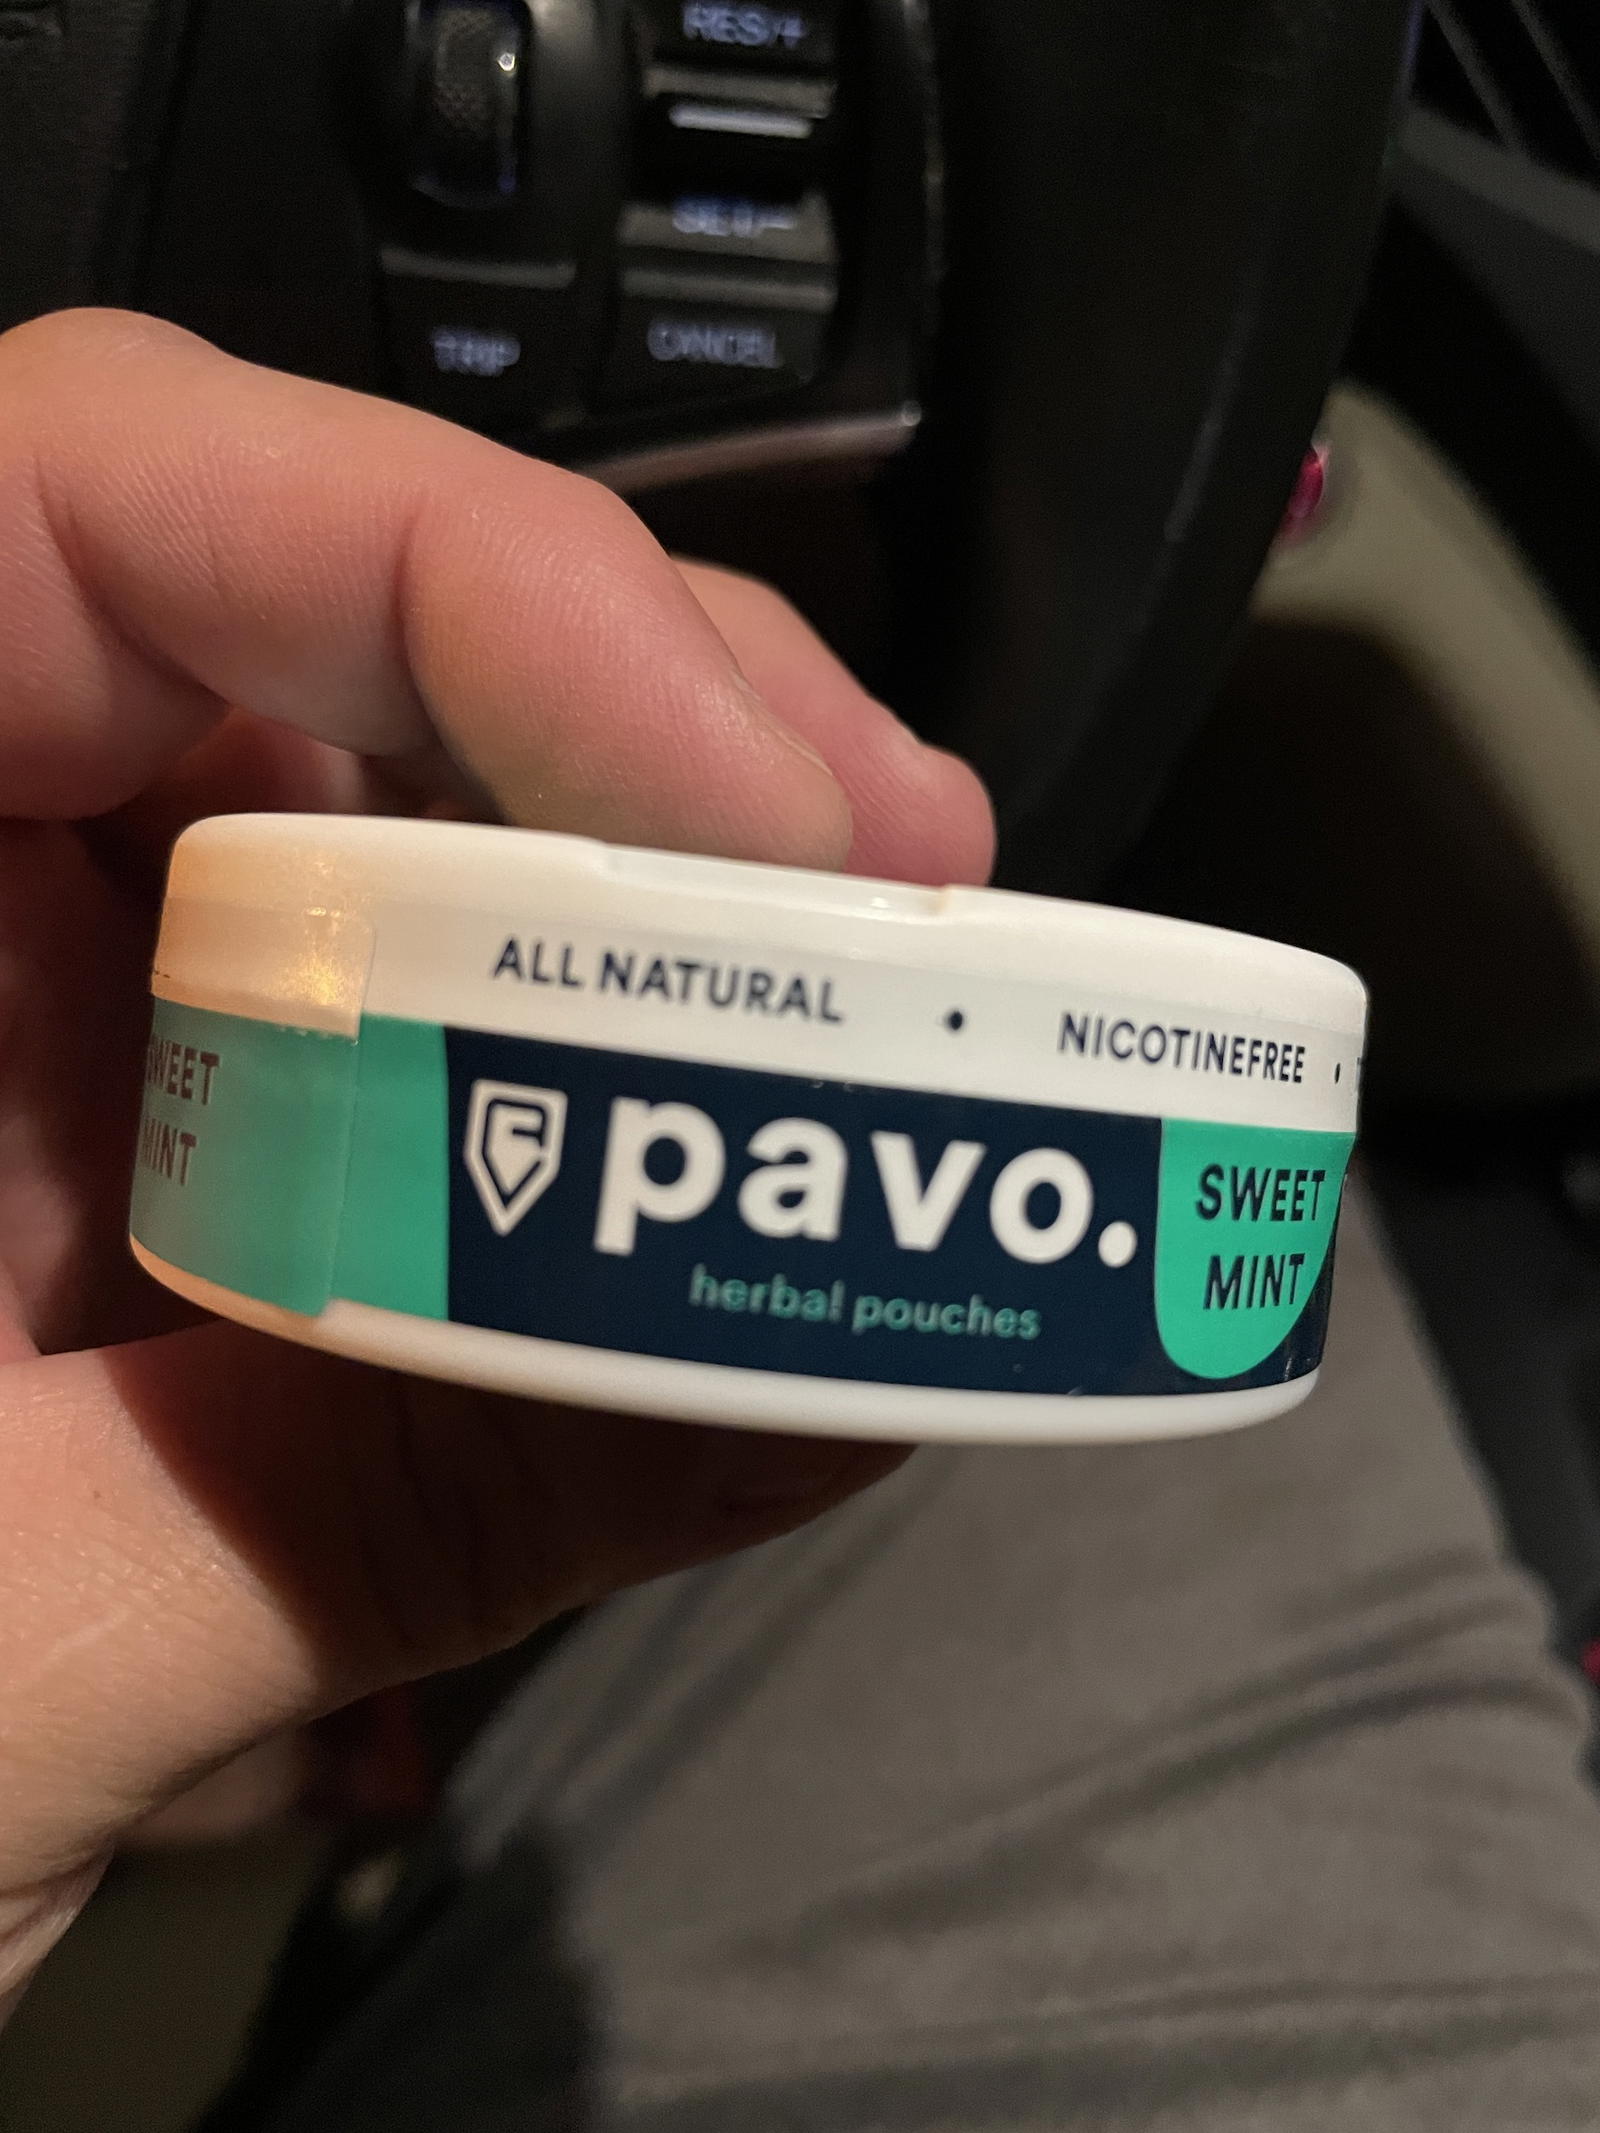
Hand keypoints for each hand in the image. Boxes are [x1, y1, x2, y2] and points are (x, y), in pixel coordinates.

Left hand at [0, 311, 992, 2003]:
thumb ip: (378, 1508)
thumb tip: (823, 1397)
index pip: (82, 501)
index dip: (455, 567)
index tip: (770, 810)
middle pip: (301, 610)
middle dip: (647, 709)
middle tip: (913, 891)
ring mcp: (34, 983)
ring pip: (379, 780)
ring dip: (652, 868)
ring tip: (878, 1002)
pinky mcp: (131, 1104)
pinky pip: (391, 986)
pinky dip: (578, 1036)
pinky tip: (723, 1125)